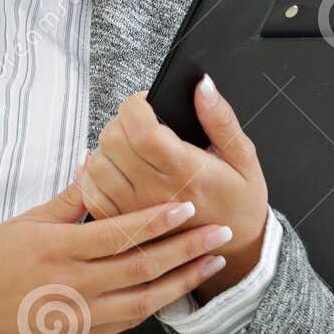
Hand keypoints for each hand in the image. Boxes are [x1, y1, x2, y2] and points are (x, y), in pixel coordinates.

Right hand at [0, 182, 230, 333]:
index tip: (188, 208)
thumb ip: (68, 201)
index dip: (160, 220)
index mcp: (59, 250)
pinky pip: (125, 322)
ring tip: (209, 265)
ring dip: (182, 281)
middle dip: (187, 249)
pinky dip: (153, 306)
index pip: (121, 233)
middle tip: (219, 234)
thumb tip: (95, 169)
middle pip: (142, 266)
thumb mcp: (24, 223)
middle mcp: (73, 285)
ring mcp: (78, 316)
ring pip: (143, 301)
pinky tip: (173, 293)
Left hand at [78, 75, 268, 301]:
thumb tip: (202, 85)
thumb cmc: (239, 200)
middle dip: (122, 121)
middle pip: (114, 141)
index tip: (145, 101)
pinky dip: (93, 173)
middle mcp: (156, 193)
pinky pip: (90, 191)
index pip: (141, 130)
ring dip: (107, 147)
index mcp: (187, 172)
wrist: (236, 249)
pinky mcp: (122, 224)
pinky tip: (112, 167)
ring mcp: (135, 212)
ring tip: (130, 147)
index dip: (135, 106)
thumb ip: (220, 118)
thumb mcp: (243, 157)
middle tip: (140, 123)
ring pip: (98, 163)